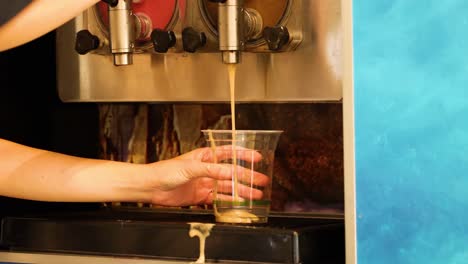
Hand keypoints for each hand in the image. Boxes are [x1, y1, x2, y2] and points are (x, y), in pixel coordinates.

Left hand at [145, 146, 268, 206]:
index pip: (228, 153)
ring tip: (256, 194)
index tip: (257, 157)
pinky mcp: (200, 196)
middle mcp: (207, 169)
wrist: (151, 187)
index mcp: (205, 156)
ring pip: (228, 187)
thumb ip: (211, 170)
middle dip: (248, 176)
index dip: (244, 154)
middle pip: (232, 172)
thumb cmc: (164, 171)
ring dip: (242, 190)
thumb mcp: (190, 167)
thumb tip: (230, 172)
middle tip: (262, 180)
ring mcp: (205, 183)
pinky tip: (239, 202)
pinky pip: (219, 199)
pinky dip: (230, 201)